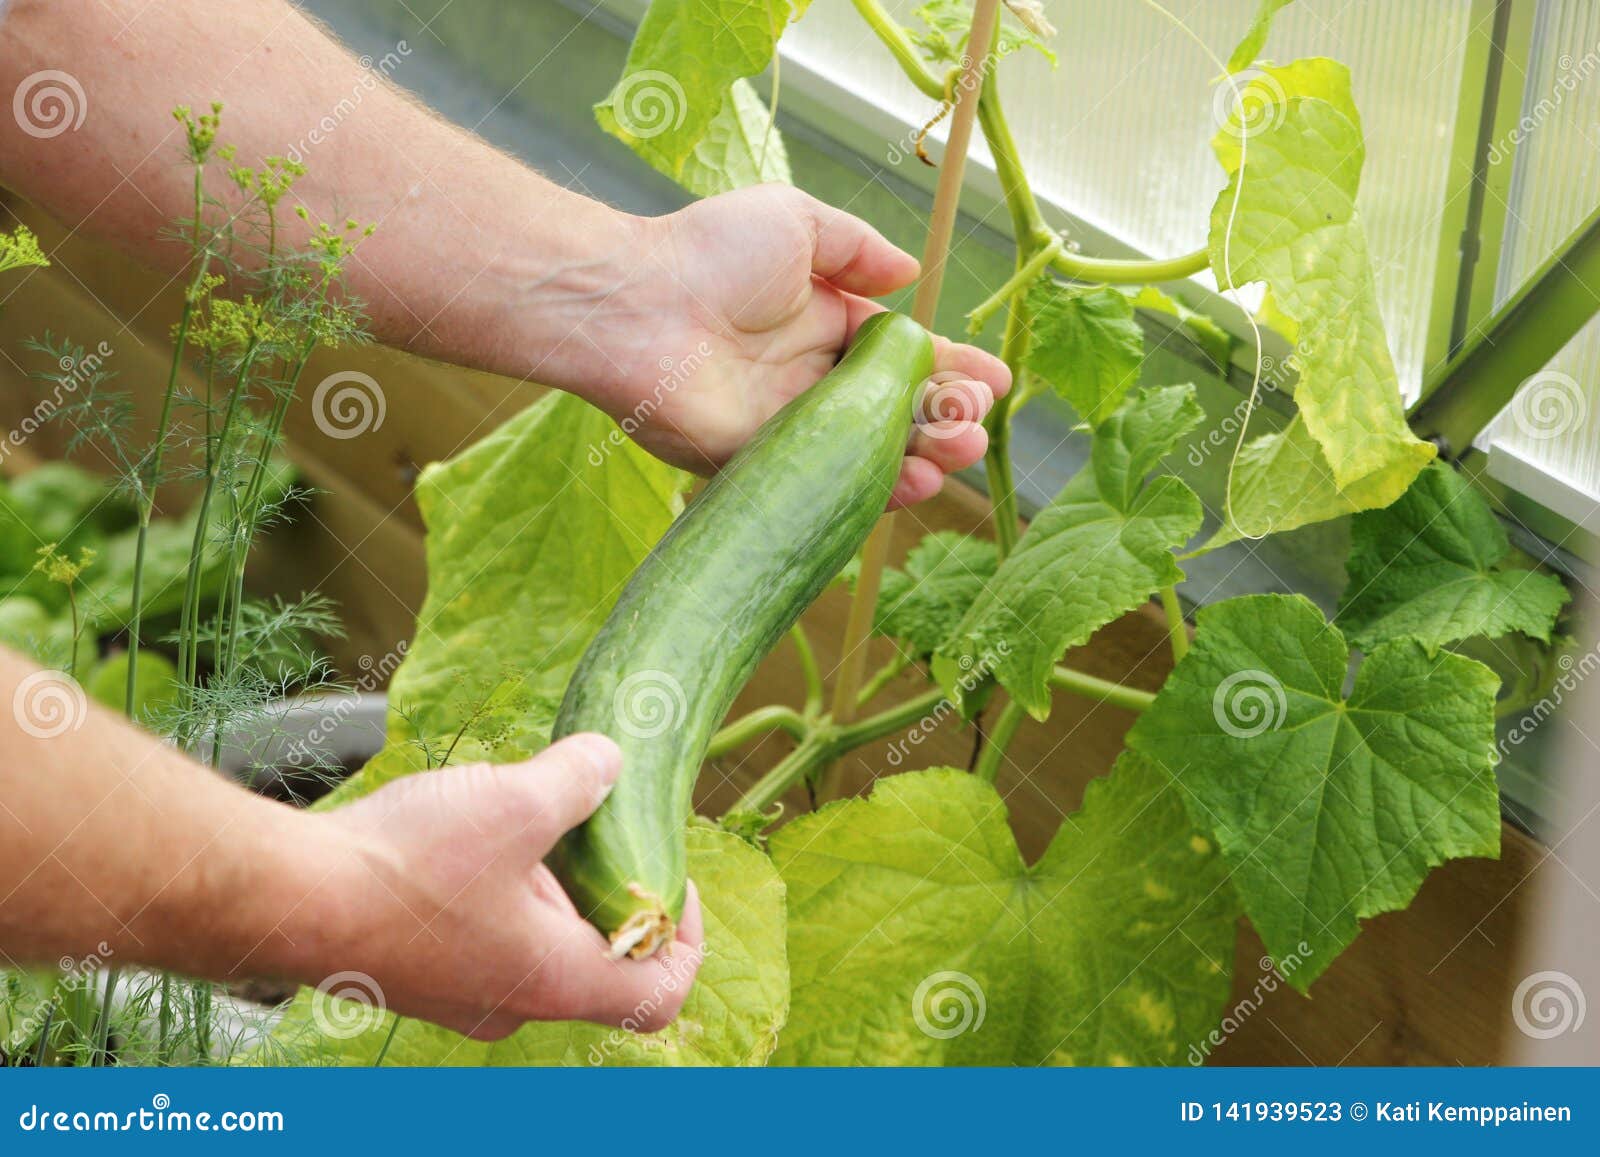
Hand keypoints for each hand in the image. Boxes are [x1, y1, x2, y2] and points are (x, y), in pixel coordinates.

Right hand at [318, 735, 702, 1040]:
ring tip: (526, 811)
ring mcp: (462, 992)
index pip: (662, 992)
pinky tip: (470, 827)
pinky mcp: (420, 970)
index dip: (685, 936)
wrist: (286, 896)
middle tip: (596, 821)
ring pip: (537, 940)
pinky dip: (498, 885)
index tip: (671, 876)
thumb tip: (611, 760)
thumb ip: (579, 780)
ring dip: (546, 880)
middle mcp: (514, 1001)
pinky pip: (485, 932)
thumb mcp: (516, 801)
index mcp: (556, 980)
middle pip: (599, 958)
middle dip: (606, 886)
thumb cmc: (406, 867)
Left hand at [591, 185, 1010, 508]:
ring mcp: (788, 427)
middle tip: (978, 416)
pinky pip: (828, 487)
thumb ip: (857, 249)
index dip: (949, 367)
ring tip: (963, 445)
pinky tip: (919, 479)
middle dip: (948, 414)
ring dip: (926, 452)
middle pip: (896, 409)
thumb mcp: (795, 222)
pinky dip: (878, 490)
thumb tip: (910, 272)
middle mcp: (809, 379)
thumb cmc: (707, 254)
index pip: (901, 355)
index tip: (995, 379)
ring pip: (872, 452)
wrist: (636, 307)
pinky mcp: (761, 467)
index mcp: (821, 323)